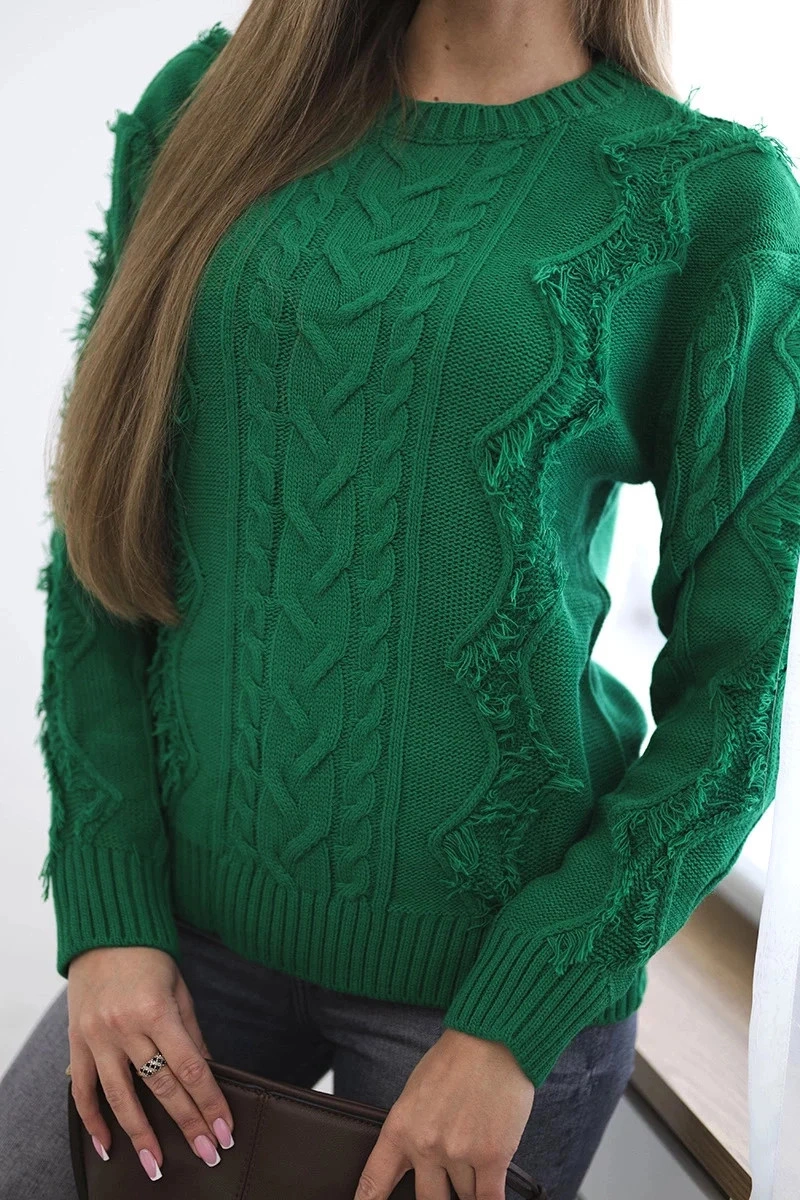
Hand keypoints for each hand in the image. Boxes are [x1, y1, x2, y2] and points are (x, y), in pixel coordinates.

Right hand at [67, 945, 235, 1181]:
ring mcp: (97, 1037)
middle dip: (187, 1124)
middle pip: (160, 1087)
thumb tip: (207, 1074)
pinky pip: (82, 1089)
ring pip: (120, 1097)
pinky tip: (106, 1145)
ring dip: (140, 1135)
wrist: (104, 932)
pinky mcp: (76, 1041)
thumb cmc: (149, 958)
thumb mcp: (179, 989)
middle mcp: (125, 1027)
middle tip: (207, 1154)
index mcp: (157, 1011)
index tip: (225, 1129)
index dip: (209, 1102)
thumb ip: (191, 1033)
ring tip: (155, 1164)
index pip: (190, 1068)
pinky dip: (92, 1120)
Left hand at [353, 1027, 534, 1198]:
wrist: (492, 1039)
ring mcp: (459, 1153)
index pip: (374, 1182)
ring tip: (476, 1156)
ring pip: (463, 1198)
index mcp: (400, 1127)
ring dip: (470, 1185)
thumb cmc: (454, 1060)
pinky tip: (489, 1196)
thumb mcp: (416, 1092)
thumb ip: (412, 1130)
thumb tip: (414, 1164)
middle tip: (444, 1179)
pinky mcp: (493, 1156)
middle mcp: (426, 1146)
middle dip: (439, 1195)